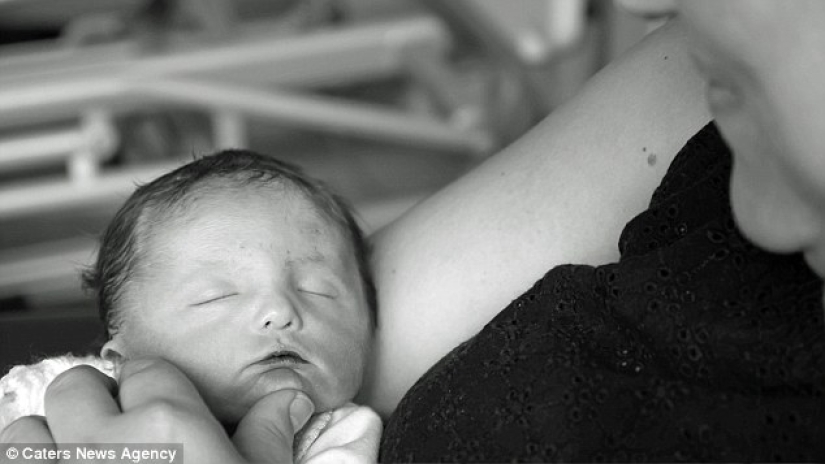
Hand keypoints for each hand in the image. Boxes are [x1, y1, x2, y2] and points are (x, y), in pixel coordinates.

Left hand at [0, 359, 314, 462]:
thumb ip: (267, 437)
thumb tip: (289, 401)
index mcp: (168, 425)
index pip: (144, 370)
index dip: (151, 386)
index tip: (157, 404)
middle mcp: (104, 443)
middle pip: (76, 387)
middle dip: (93, 401)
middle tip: (117, 428)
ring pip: (27, 431)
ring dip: (48, 440)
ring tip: (79, 460)